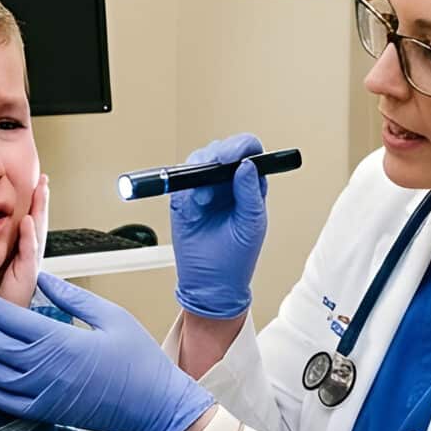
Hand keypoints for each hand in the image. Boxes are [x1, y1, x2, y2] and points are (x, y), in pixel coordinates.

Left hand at [0, 173, 48, 309]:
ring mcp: (28, 270)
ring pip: (37, 235)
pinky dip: (29, 238)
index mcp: (18, 259)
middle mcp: (26, 262)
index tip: (33, 185)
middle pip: (37, 226)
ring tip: (41, 191)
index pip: (27, 227)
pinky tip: (28, 222)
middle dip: (40, 202)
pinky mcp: (25, 280)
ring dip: (40, 212)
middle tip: (43, 181)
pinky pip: (28, 255)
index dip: (31, 206)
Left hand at [0, 273, 214, 430]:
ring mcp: (42, 394)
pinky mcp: (45, 411)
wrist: (153, 405)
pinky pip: (3, 400)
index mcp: (58, 341)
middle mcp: (43, 369)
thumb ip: (72, 297)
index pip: (6, 319)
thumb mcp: (110, 316)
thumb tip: (43, 276)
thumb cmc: (137, 358)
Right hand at [170, 134, 267, 319]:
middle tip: (215, 166)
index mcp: (249, 185)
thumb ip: (250, 194)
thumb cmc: (236, 257)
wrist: (211, 284)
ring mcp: (203, 188)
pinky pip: (179, 181)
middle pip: (222, 150)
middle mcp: (227, 182)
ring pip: (198, 160)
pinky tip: (192, 207)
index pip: (249, 151)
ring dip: (199, 172)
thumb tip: (247, 165)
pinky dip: (184, 188)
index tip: (233, 157)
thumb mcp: (251, 224)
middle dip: (217, 155)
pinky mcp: (183, 199)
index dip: (241, 147)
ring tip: (203, 199)